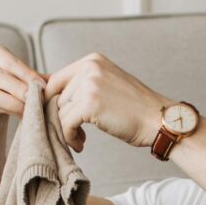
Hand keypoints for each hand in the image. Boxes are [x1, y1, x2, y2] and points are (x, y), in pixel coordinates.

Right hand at [0, 42, 44, 132]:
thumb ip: (34, 76)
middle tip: (40, 97)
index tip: (44, 85)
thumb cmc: (6, 87)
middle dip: (23, 87)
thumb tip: (57, 79)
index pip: (10, 61)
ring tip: (33, 107)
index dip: (27, 74)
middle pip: (2, 75)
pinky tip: (24, 114)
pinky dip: (11, 109)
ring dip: (17, 100)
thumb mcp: (19, 77)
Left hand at [44, 52, 168, 153]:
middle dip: (61, 116)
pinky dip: (69, 137)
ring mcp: (89, 84)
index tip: (60, 117)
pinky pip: (65, 123)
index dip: (53, 101)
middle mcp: (89, 67)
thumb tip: (46, 90)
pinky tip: (81, 144)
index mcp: (93, 60)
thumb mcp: (107, 85)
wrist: (159, 120)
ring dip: (67, 128)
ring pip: (59, 111)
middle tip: (75, 131)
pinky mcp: (89, 104)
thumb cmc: (135, 109)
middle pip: (56, 96)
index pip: (56, 79)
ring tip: (80, 138)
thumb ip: (82, 84)